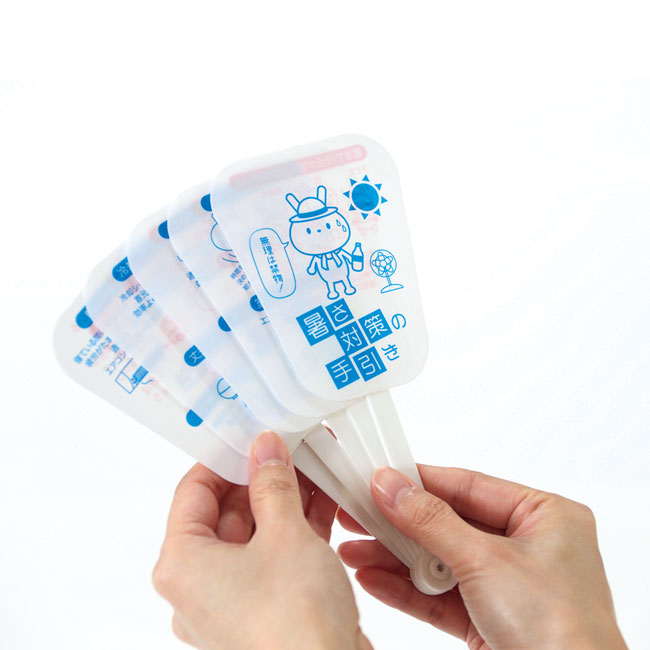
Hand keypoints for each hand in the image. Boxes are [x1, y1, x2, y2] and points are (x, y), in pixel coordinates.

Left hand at [153, 431, 371, 649]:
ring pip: (253, 535)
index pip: (194, 490)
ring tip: (312, 468)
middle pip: (226, 512)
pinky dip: (293, 531)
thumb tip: (265, 448)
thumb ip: (273, 484)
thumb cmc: (293, 624)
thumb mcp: (285, 535)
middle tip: (290, 448)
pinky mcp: (261, 611)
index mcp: (183, 563)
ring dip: (283, 501)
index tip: (251, 437)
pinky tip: (322, 503)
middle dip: (262, 478)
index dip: (225, 459)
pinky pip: (271, 558)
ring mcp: (230, 601)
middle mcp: (198, 585)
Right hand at [338, 465, 627, 649]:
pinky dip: (407, 589)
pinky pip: (441, 595)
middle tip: (360, 513)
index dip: (420, 481)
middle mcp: (527, 546)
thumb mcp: (486, 560)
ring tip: (355, 550)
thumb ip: (431, 521)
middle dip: (400, 524)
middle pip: (448, 523)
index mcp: (544, 516)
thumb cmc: (562, 632)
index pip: (468, 486)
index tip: (381, 477)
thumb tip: (392, 487)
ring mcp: (507, 584)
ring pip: (440, 560)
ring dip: (396, 559)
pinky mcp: (489, 619)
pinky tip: (374, 579)